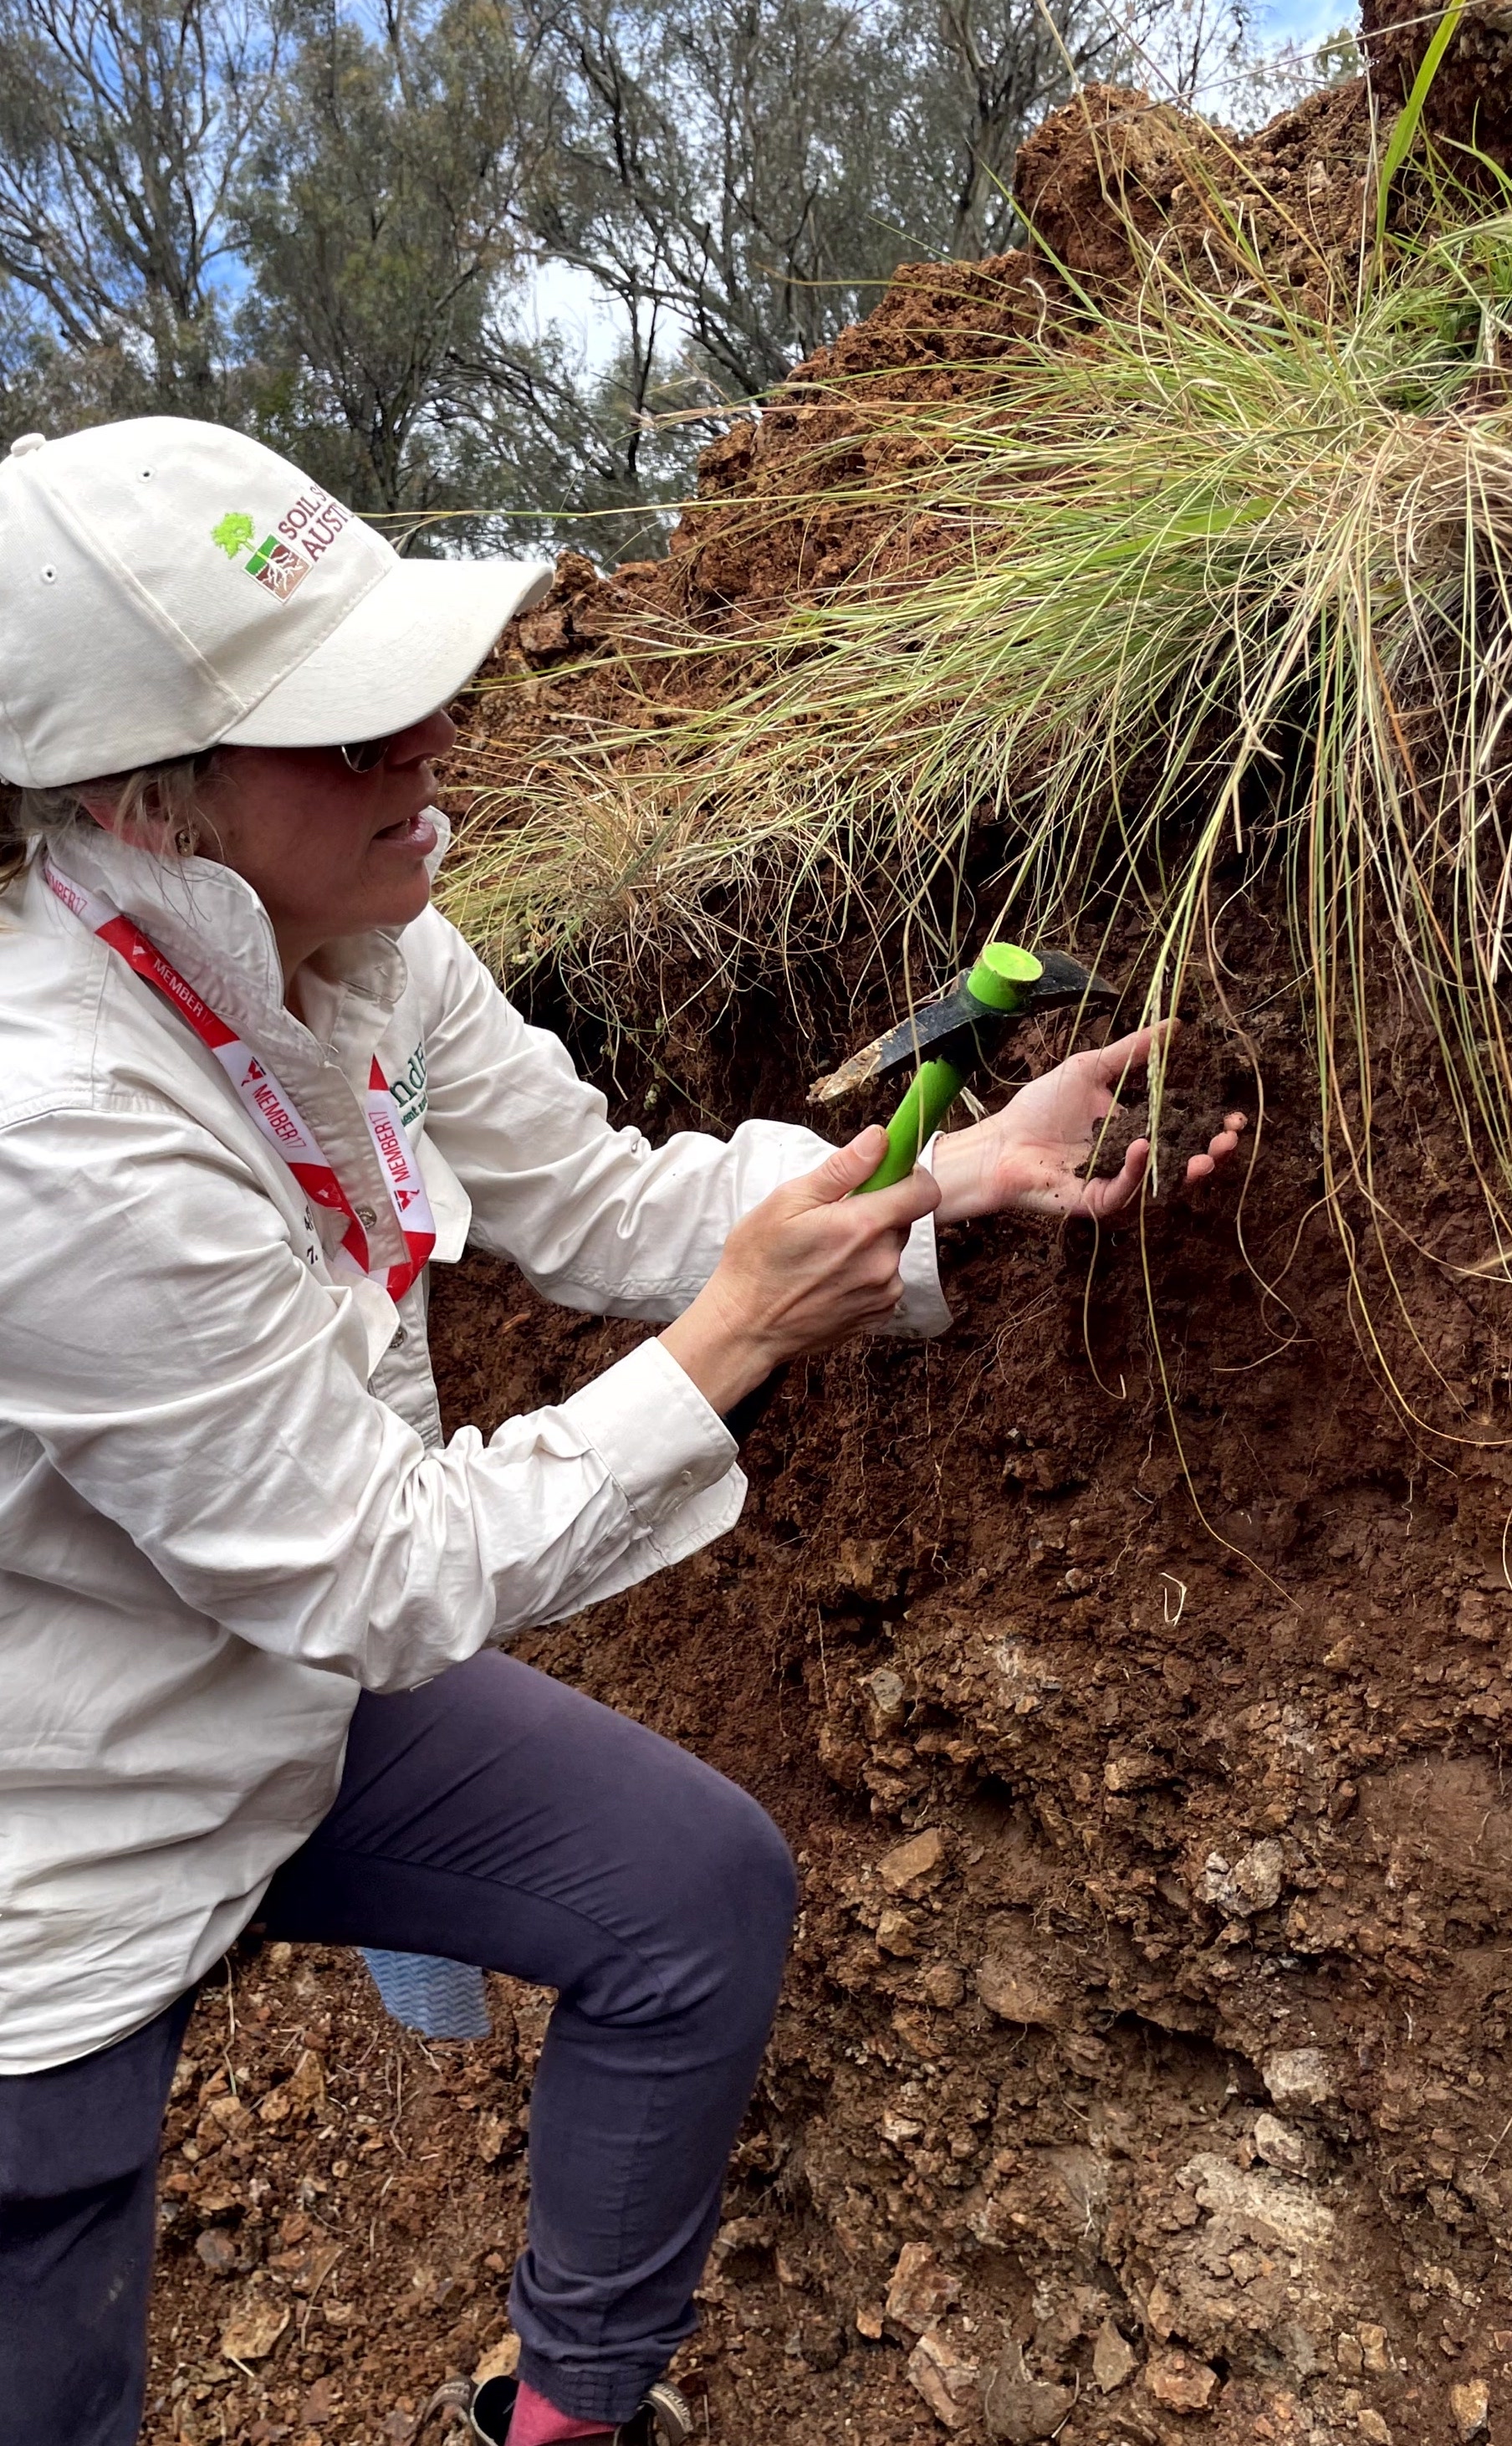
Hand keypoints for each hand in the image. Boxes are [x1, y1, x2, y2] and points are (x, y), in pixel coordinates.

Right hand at [661, 1126, 939, 1415]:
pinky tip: (831, 1278)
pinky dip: (866, 1273)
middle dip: (877, 1211)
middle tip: (833, 1218)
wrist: (746, 1327)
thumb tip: (880, 1138)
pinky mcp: (880, 1313)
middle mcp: (883, 1261)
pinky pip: (886, 1279)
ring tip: (825, 1254)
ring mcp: (884, 1291)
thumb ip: (842, 1169)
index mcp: (863, 1226)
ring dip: (870, 1244)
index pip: (924, 1190)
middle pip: (904, 1219)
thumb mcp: (788, 1201)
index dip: (909, 1175)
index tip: (885, 1174)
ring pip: (893, 1250)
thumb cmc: (758, 1261)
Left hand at [928, 1023, 1245, 1223]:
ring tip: (1208, 1155)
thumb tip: (1174, 1025)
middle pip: (1181, 1158)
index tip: (1234, 1116)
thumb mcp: (1092, 1069)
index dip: (1209, 1125)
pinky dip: (1136, 1169)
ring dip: (1188, 1169)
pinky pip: (1124, 1189)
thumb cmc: (1040, 1106)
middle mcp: (1131, 1159)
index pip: (1181, 1129)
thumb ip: (1132, 1051)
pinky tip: (1144, 1147)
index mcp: (1135, 1129)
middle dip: (1212, 1151)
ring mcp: (1117, 1182)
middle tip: (1231, 1138)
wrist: (1001, 1141)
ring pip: (1161, 1181)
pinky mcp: (1097, 1201)